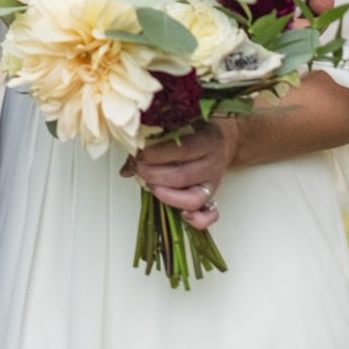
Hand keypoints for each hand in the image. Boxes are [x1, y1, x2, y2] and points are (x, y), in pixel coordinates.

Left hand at [120, 118, 243, 229]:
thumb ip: (153, 144)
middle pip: (181, 177)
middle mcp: (212, 163)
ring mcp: (214, 183)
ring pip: (193, 198)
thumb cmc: (195, 132)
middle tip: (137, 168)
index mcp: (206, 141)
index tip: (137, 154)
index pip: (181, 150)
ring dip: (166, 196)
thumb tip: (126, 170)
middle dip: (153, 175)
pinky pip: (210, 215)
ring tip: (150, 185)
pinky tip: (183, 215)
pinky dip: (198, 220)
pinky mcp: (213, 197)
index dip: (155, 155)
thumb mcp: (179, 128)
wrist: (223, 140)